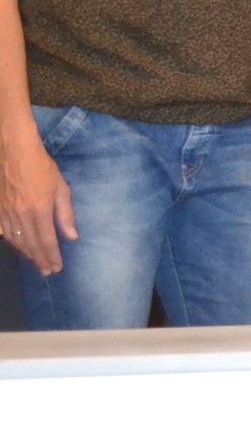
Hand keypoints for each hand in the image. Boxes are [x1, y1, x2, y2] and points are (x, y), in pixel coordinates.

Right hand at [0, 134, 76, 276]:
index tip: (57, 268)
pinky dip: (14, 243)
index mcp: (39, 210)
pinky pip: (6, 232)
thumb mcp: (61, 188)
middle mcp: (21, 215)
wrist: (13, 151)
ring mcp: (7, 212)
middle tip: (47, 272)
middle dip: (40, 260)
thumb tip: (72, 237)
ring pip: (17, 240)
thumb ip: (66, 214)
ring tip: (36, 263)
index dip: (52, 256)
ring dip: (27, 254)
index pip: (46, 241)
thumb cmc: (42, 167)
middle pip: (31, 244)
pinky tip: (20, 248)